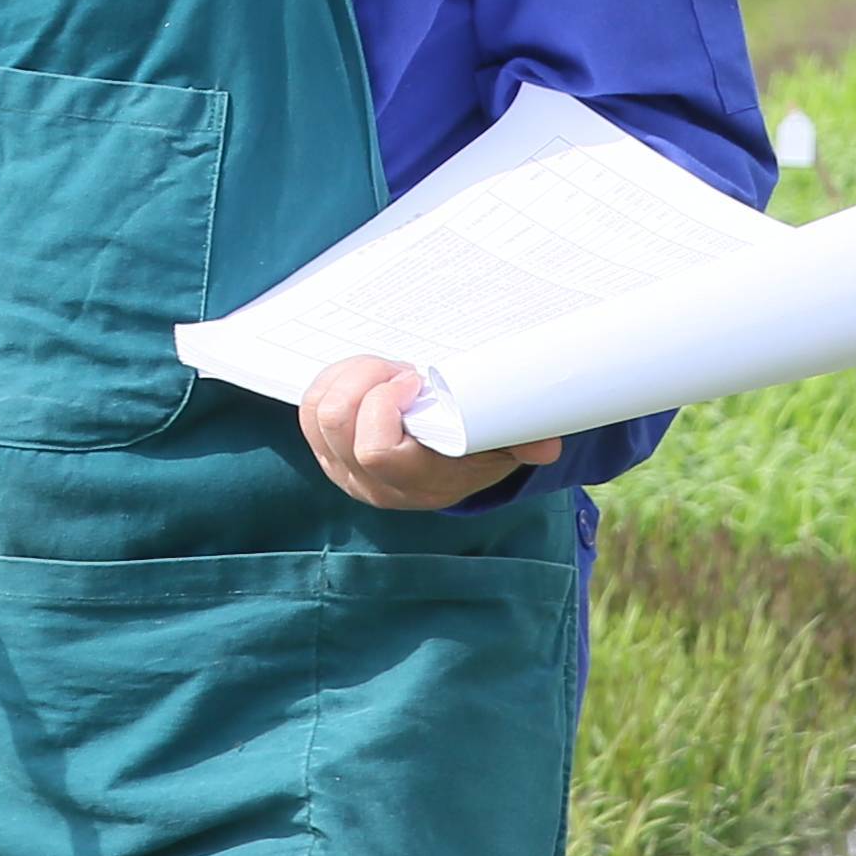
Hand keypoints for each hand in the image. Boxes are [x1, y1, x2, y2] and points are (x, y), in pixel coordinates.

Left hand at [299, 354, 561, 511]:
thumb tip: (546, 445)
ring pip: (319, 410)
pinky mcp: (324, 450)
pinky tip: (367, 377)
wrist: (445, 474)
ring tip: (388, 372)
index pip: (374, 452)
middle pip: (336, 420)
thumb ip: (521, 443)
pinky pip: (308, 408)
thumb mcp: (500, 448)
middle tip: (403, 372)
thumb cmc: (472, 451)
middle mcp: (370, 483)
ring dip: (351, 376)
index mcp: (412, 483)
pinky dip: (333, 380)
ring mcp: (341, 469)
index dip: (383, 406)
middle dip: (368, 379)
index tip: (414, 380)